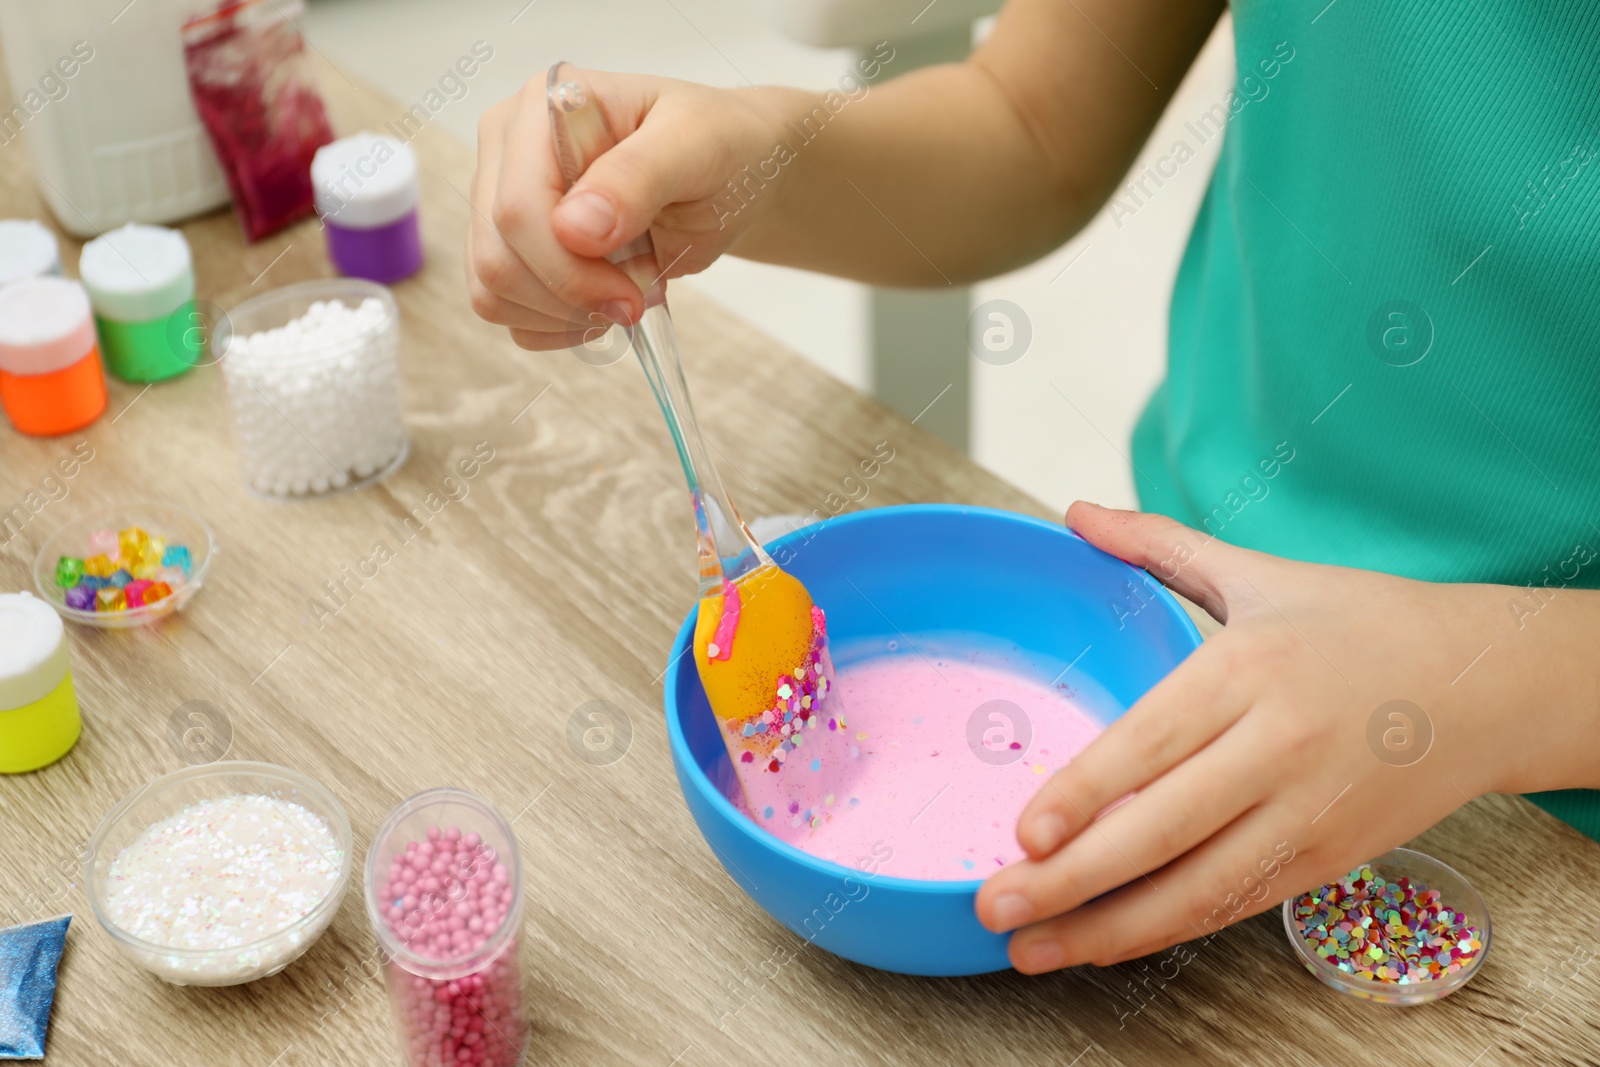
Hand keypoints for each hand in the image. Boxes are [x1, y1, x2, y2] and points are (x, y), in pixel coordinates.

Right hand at [468, 69, 778, 348]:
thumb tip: (573, 227)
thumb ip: (638, 176)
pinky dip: (554, 326)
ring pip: (492, 290)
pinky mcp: (511, 244)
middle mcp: (508, 148)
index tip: (632, 294)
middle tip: (635, 298)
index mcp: (542, 106)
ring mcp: (501, 198)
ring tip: (624, 293)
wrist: (730, 175)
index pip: (519, 207)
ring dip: (564, 314)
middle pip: (498, 256)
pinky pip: (504, 310)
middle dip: (572, 295)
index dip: (571, 268)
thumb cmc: (717, 146)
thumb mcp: (698, 147)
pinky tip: (599, 306)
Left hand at [974, 501, 1597, 972]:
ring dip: (1107, 928)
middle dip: (1072, 879)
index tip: (1024, 833)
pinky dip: (1167, 931)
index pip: (1152, 741)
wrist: (1487, 684)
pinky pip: (1234, 905)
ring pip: (1196, 888)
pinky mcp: (1327, 859)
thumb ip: (1159, 546)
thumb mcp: (1259, 573)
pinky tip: (1104, 943)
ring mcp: (1306, 812)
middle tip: (993, 905)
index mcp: (1251, 668)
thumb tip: (1074, 512)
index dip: (1086, 793)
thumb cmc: (1361, 622)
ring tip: (1030, 950)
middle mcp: (1277, 747)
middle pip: (1163, 827)